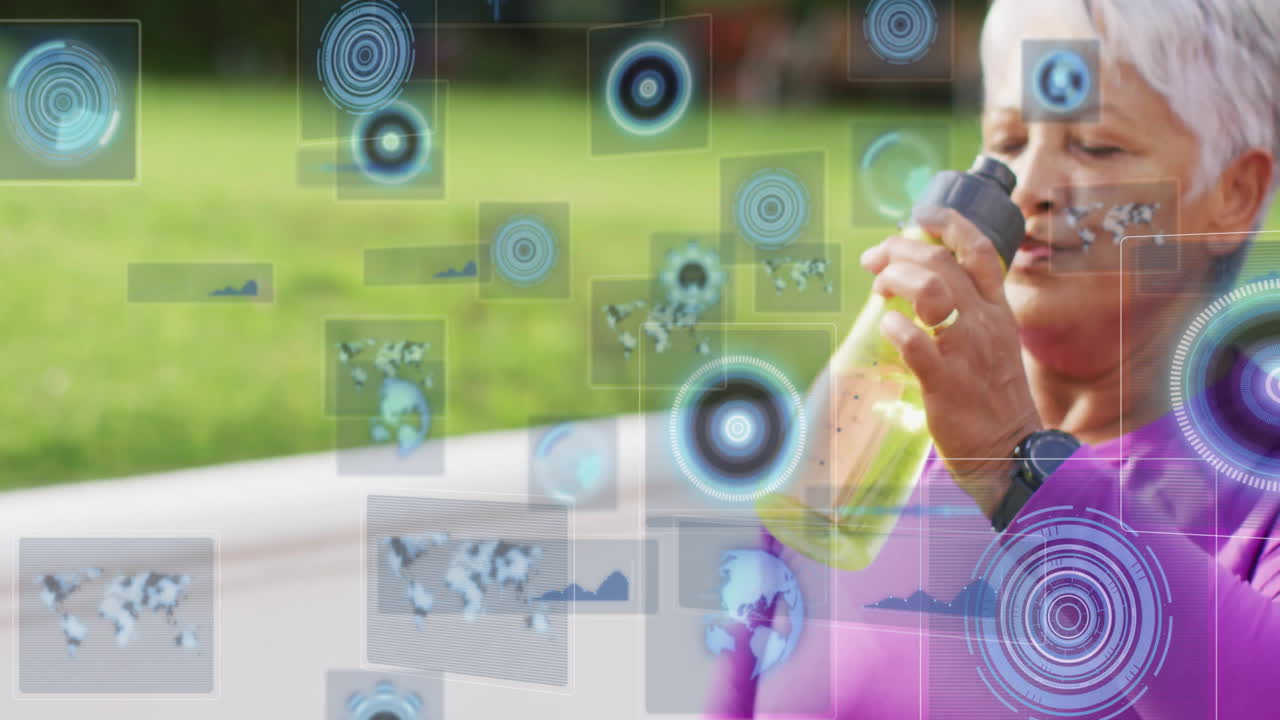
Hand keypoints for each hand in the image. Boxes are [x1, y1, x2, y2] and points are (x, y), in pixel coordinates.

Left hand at [859, 207, 1042, 518]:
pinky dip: (895, 326)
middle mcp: (985, 323)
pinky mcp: (945, 383)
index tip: (919, 214)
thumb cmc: (993, 399)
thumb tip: (925, 289)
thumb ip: (968, 315)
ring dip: (896, 279)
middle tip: (875, 261)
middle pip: (942, 262)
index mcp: (998, 311)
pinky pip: (916, 343)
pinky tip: (886, 325)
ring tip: (879, 291)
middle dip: (900, 249)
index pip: (979, 250)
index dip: (948, 223)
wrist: (1010, 452)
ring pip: (931, 290)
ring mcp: (966, 352)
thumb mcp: (994, 345)